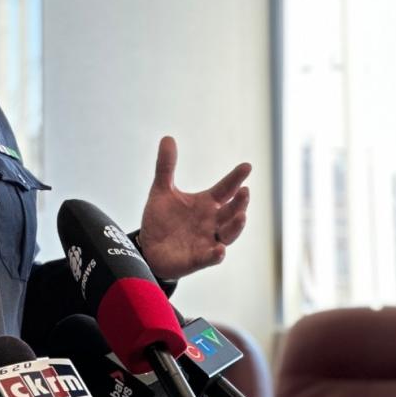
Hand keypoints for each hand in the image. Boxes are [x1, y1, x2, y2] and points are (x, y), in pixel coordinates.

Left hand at [138, 136, 250, 279]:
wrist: (148, 247)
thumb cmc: (161, 219)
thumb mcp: (161, 190)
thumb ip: (166, 166)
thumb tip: (167, 137)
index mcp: (206, 204)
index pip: (225, 189)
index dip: (235, 178)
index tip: (246, 166)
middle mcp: (212, 222)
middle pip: (231, 212)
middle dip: (240, 203)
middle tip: (245, 191)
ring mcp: (207, 241)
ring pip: (228, 234)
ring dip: (236, 226)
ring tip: (241, 216)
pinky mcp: (198, 259)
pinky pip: (210, 258)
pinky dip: (216, 254)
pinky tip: (220, 250)